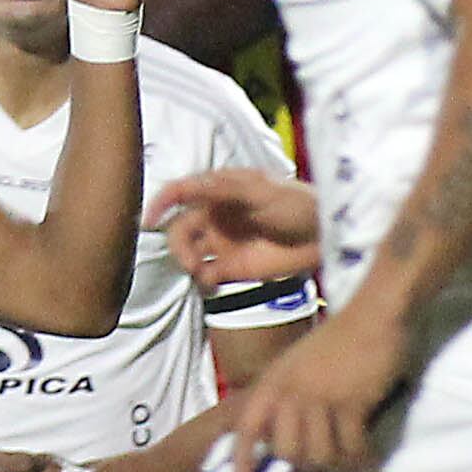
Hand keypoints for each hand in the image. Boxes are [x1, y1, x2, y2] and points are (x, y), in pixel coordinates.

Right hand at [150, 168, 321, 288]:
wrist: (323, 236)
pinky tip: (213, 284)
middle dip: (177, 246)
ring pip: (188, 253)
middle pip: (178, 229)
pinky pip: (205, 275)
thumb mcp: (261, 191)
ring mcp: (222, 242)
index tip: (148, 220)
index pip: (180, 192)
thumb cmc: (296, 203)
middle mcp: (214, 215)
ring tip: (202, 272)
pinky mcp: (232, 268)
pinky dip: (203, 280)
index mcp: (218, 190)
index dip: (159, 203)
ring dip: (187, 263)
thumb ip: (223, 189)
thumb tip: (186, 187)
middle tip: (191, 262)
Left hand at [219, 306, 407, 471]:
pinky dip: (363, 464)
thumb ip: (285, 397)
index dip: (241, 465)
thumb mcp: (297, 364)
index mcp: (273, 382)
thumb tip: (280, 441)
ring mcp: (320, 397)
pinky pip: (352, 448)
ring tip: (350, 464)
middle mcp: (291, 392)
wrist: (376, 313)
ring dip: (336, 467)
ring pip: (318, 456)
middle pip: (286, 453)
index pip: (247, 429)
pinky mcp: (352, 402)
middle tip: (325, 465)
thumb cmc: (340, 338)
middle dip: (305, 466)